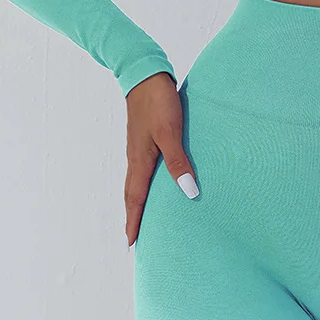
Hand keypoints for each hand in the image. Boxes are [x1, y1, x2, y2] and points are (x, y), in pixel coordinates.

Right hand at [124, 72, 197, 246]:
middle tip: (135, 237)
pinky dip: (145, 181)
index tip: (131, 244)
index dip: (134, 221)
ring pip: (137, 180)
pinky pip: (143, 167)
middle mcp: (136, 157)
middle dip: (133, 216)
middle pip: (132, 193)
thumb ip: (178, 161)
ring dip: (138, 200)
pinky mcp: (145, 137)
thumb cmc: (158, 103)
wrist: (146, 75)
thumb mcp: (170, 132)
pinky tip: (155, 179)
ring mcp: (139, 146)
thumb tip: (188, 191)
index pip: (135, 198)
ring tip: (142, 214)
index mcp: (140, 160)